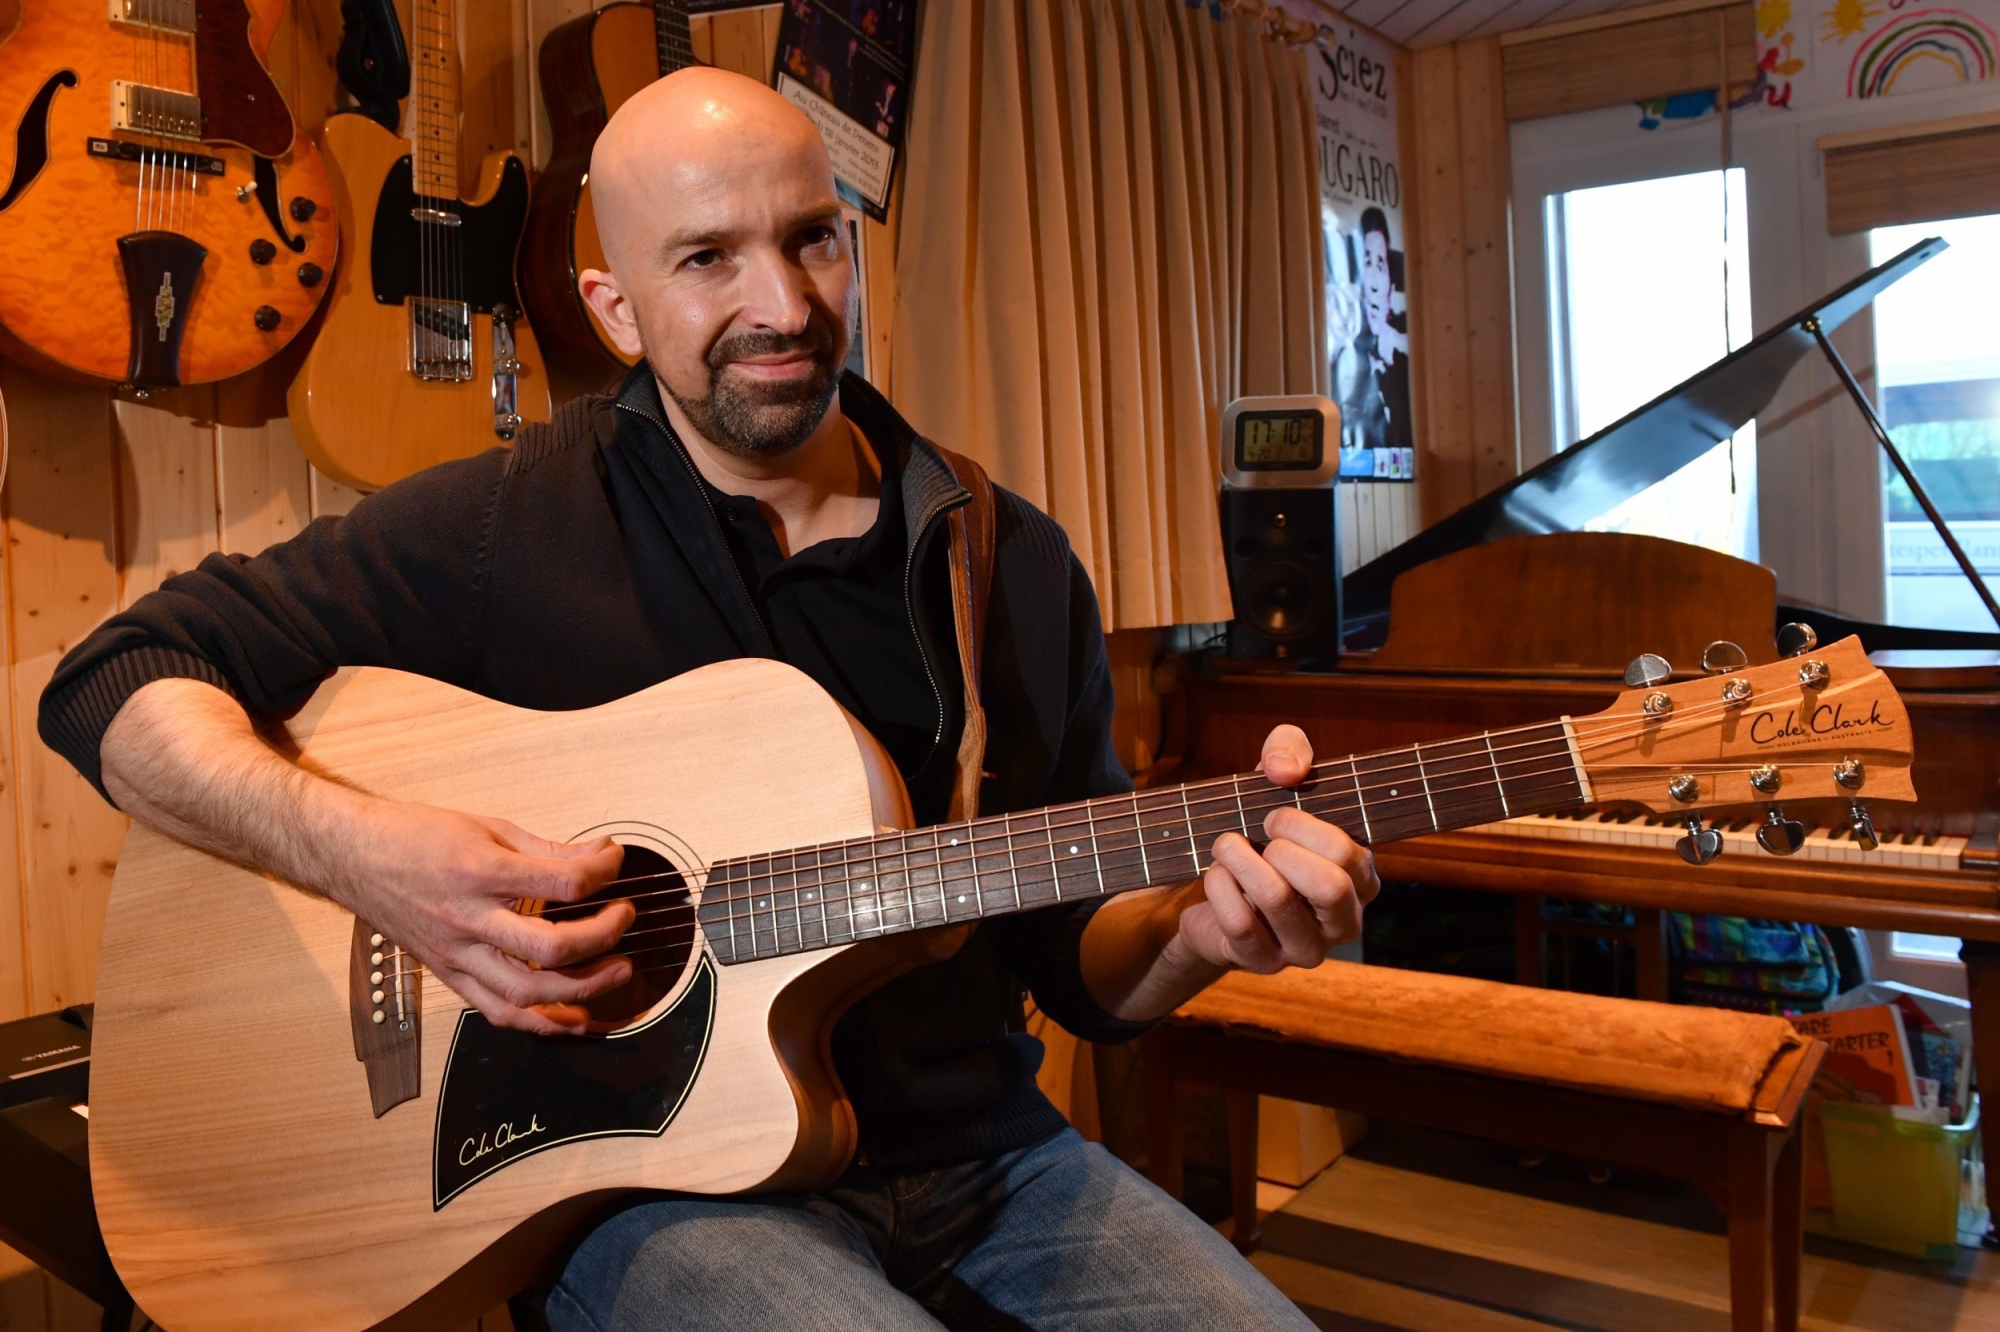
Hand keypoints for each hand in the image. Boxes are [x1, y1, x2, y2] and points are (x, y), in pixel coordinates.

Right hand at [321, 797, 634, 1034]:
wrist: (352, 855)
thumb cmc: (414, 837)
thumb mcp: (489, 828)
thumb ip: (549, 849)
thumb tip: (600, 854)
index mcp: (480, 872)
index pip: (562, 882)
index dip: (603, 872)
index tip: (615, 864)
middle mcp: (467, 919)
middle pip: (548, 948)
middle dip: (601, 938)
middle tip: (625, 920)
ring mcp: (456, 953)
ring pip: (525, 993)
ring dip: (582, 990)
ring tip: (615, 973)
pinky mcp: (448, 974)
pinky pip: (496, 1011)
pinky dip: (540, 1023)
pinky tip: (573, 1018)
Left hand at [1174, 725, 1379, 973]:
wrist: (1213, 890)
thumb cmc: (1260, 834)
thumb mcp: (1276, 781)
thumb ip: (1289, 751)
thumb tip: (1285, 770)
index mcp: (1361, 879)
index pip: (1347, 853)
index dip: (1302, 826)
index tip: (1274, 816)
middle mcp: (1344, 921)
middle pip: (1328, 886)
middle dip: (1280, 848)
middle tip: (1256, 834)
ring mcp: (1305, 949)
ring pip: (1276, 899)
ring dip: (1239, 858)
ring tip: (1226, 845)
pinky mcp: (1262, 962)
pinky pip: (1239, 922)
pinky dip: (1218, 886)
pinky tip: (1215, 874)